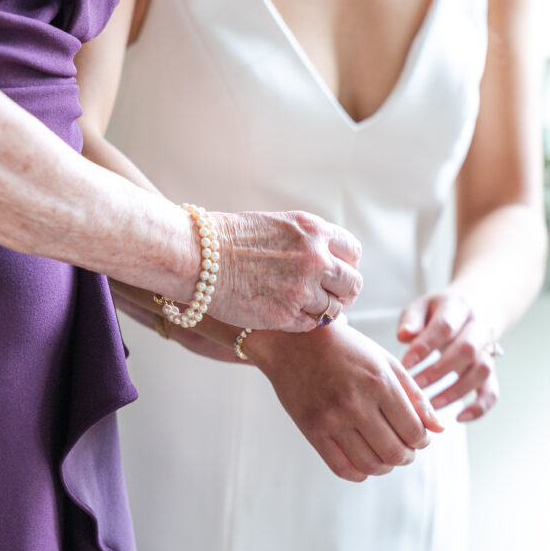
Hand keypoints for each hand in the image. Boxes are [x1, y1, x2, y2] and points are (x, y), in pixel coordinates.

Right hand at [207, 211, 362, 332]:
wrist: (197, 256)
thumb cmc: (228, 238)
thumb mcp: (277, 226)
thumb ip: (306, 241)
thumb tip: (327, 261)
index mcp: (313, 231)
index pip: (352, 252)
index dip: (345, 265)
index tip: (334, 273)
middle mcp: (315, 258)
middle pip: (352, 284)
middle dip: (342, 293)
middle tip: (328, 298)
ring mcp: (302, 288)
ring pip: (334, 310)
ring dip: (323, 311)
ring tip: (303, 308)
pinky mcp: (286, 315)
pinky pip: (310, 325)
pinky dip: (302, 322)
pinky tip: (286, 315)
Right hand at [247, 318, 442, 481]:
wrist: (293, 341)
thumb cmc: (345, 348)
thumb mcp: (384, 362)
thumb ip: (414, 394)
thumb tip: (438, 429)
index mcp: (379, 381)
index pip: (414, 431)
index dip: (422, 440)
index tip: (418, 437)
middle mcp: (356, 401)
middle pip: (395, 452)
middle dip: (407, 456)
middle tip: (404, 449)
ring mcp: (332, 417)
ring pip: (371, 464)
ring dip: (385, 466)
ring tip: (385, 456)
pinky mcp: (312, 429)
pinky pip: (341, 468)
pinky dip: (359, 473)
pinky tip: (364, 463)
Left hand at [397, 291, 499, 422]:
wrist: (475, 308)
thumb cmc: (439, 311)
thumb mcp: (422, 306)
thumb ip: (412, 319)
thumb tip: (404, 336)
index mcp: (458, 308)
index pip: (444, 326)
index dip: (425, 346)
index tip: (405, 363)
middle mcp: (478, 328)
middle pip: (467, 349)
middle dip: (439, 371)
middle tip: (415, 385)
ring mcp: (487, 350)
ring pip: (481, 371)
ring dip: (456, 391)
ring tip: (430, 404)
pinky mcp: (491, 370)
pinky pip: (492, 391)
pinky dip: (480, 407)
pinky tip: (459, 418)